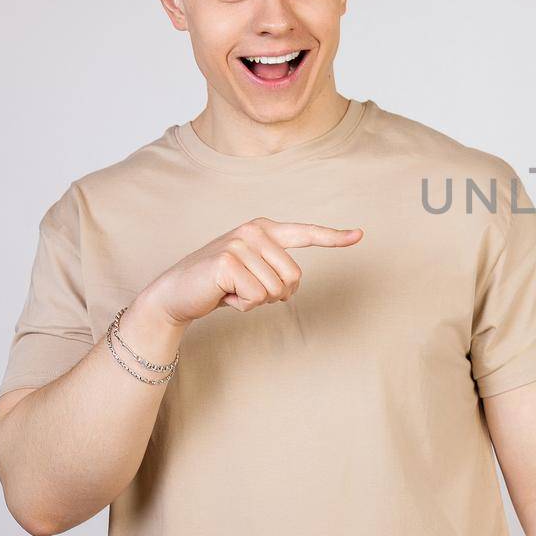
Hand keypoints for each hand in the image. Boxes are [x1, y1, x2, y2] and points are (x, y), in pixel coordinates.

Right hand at [134, 217, 363, 325]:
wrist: (176, 293)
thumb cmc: (219, 285)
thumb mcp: (252, 273)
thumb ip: (275, 271)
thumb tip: (293, 285)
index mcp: (264, 229)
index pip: (305, 233)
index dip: (333, 237)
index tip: (359, 235)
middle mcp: (254, 230)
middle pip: (294, 277)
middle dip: (276, 295)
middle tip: (247, 291)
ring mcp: (240, 243)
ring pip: (276, 289)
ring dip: (256, 300)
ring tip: (232, 290)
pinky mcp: (228, 260)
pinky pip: (257, 297)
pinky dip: (243, 305)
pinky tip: (223, 294)